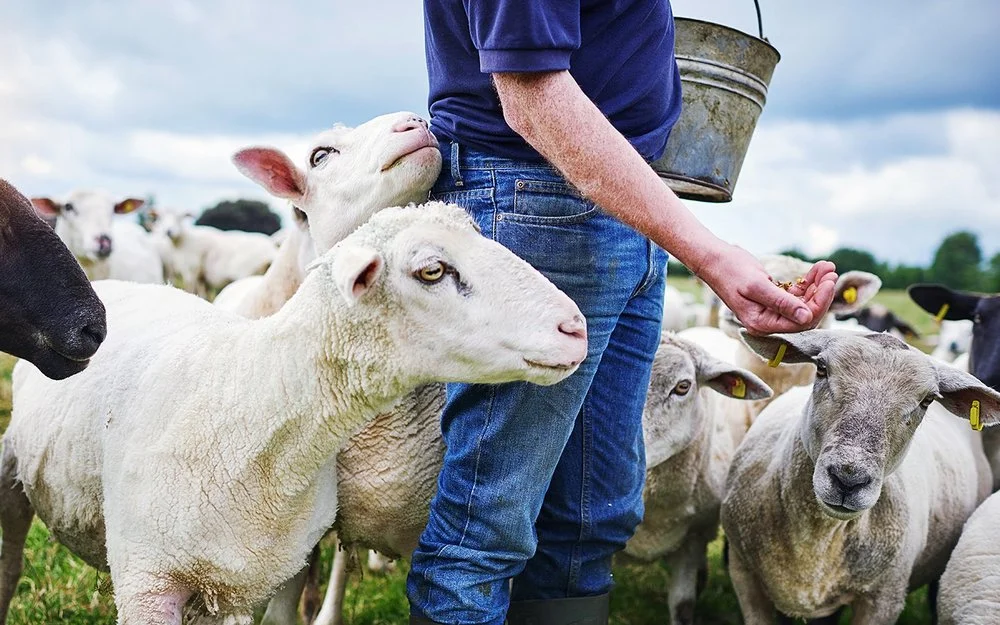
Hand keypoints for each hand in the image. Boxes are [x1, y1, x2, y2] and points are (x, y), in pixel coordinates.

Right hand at [699, 244, 837, 334]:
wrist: (715, 259)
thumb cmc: (730, 271)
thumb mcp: (756, 285)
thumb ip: (781, 302)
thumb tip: (806, 317)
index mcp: (762, 323)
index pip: (800, 322)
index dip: (818, 304)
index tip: (828, 283)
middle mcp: (768, 320)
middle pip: (805, 313)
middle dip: (820, 293)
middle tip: (831, 272)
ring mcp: (771, 310)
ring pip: (803, 302)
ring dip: (817, 285)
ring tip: (826, 267)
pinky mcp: (773, 298)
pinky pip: (796, 294)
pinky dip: (808, 281)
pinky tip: (817, 269)